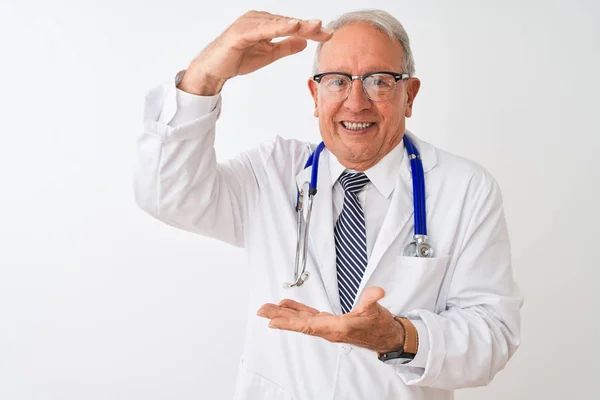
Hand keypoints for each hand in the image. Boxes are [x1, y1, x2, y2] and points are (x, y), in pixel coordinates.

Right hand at [179, 11, 332, 94]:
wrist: (213, 70)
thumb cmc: (236, 59)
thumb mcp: (268, 54)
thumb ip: (285, 47)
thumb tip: (304, 43)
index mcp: (265, 23)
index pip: (292, 26)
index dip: (310, 30)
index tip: (328, 35)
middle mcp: (258, 19)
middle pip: (287, 22)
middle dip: (307, 27)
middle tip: (326, 31)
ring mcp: (249, 23)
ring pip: (277, 23)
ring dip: (296, 24)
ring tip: (313, 26)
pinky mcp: (240, 33)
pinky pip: (262, 29)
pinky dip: (277, 27)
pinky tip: (292, 27)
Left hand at [256, 287, 404, 353]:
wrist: (387, 337)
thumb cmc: (380, 327)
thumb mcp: (376, 311)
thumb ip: (372, 301)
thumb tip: (376, 292)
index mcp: (336, 328)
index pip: (308, 325)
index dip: (289, 323)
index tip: (272, 322)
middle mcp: (328, 329)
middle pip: (299, 324)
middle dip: (279, 318)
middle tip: (262, 312)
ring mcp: (328, 326)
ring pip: (302, 320)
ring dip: (285, 314)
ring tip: (269, 309)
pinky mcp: (330, 322)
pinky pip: (309, 317)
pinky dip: (297, 311)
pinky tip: (288, 306)